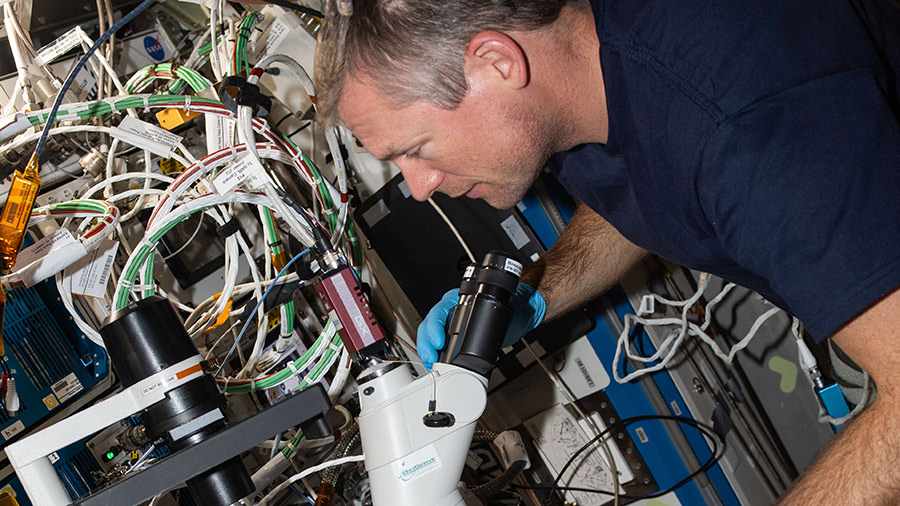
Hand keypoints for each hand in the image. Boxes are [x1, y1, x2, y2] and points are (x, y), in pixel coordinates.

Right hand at [416, 283, 545, 369]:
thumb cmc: (513, 306)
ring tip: (431, 363)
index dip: (434, 327)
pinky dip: (435, 354)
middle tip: (431, 358)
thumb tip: (488, 330)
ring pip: (430, 335)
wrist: (520, 314)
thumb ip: (495, 317)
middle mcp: (451, 310)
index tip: (439, 342)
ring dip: (427, 350)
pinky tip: (436, 363)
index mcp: (458, 299)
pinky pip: (440, 344)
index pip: (438, 311)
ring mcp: (452, 323)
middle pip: (429, 325)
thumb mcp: (503, 310)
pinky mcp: (456, 337)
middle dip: (426, 343)